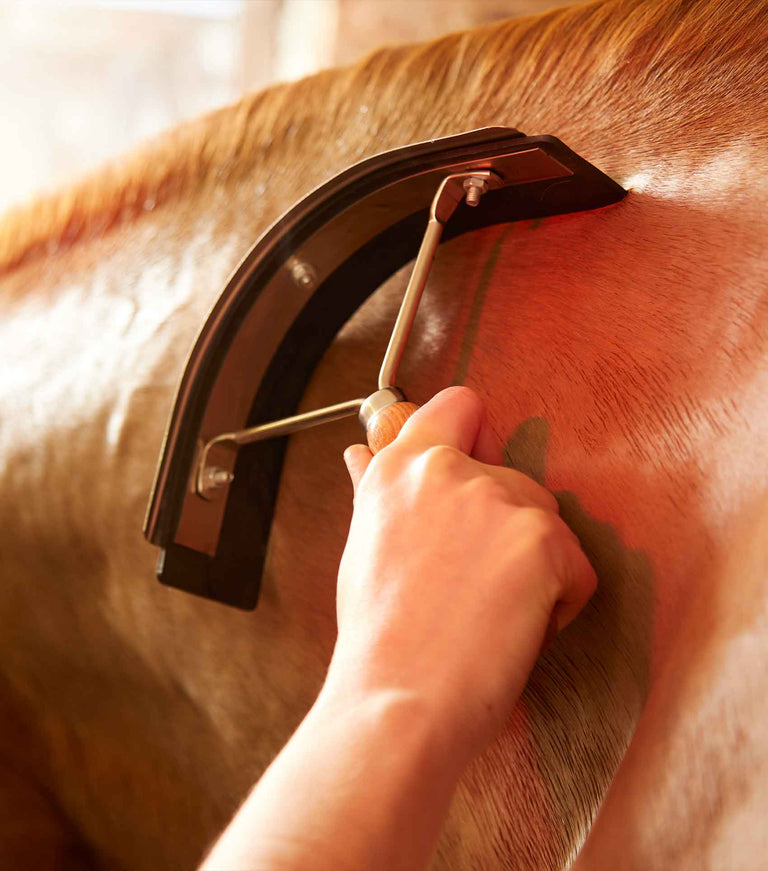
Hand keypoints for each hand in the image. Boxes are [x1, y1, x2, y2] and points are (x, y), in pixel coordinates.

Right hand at [329, 386, 595, 759]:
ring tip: (490, 612)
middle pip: (514, 480)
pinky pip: (576, 567)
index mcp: (399, 468)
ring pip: (547, 522)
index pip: (458, 406)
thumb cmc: (378, 635)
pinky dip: (560, 601)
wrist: (399, 698)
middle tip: (473, 583)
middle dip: (507, 526)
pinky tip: (515, 628)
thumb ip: (375, 491)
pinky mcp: (540, 539)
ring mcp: (496, 498)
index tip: (475, 463)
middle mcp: (446, 469)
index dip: (474, 432)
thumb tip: (360, 455)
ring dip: (535, 565)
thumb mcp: (365, 547)